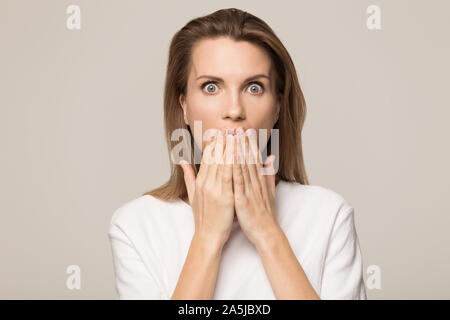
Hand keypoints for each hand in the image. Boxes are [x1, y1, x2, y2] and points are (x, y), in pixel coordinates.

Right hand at [180, 129, 234, 248]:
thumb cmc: (204, 217)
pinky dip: (233, 163)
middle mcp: (206, 183)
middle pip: (214, 157)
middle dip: (222, 141)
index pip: (207, 157)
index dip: (214, 144)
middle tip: (229, 127)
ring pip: (222, 163)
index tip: (219, 131)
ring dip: (228, 148)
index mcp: (200, 181)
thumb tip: (182, 161)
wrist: (208, 236)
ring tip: (234, 134)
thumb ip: (188, 176)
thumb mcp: (193, 195)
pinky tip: (238, 152)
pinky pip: (229, 176)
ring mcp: (214, 189)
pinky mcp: (224, 196)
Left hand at [232, 128, 279, 247]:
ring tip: (234, 136)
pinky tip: (231, 156)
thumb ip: (269, 174)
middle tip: (238, 127)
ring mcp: (250, 190)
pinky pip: (238, 181)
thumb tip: (271, 158)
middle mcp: (255, 182)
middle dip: (243, 143)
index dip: (250, 144)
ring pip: (243, 166)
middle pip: (249, 159)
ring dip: (239, 150)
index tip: (245, 131)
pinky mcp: (243, 198)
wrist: (266, 232)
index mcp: (259, 181)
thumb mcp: (269, 191)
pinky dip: (235, 167)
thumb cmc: (266, 214)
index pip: (254, 159)